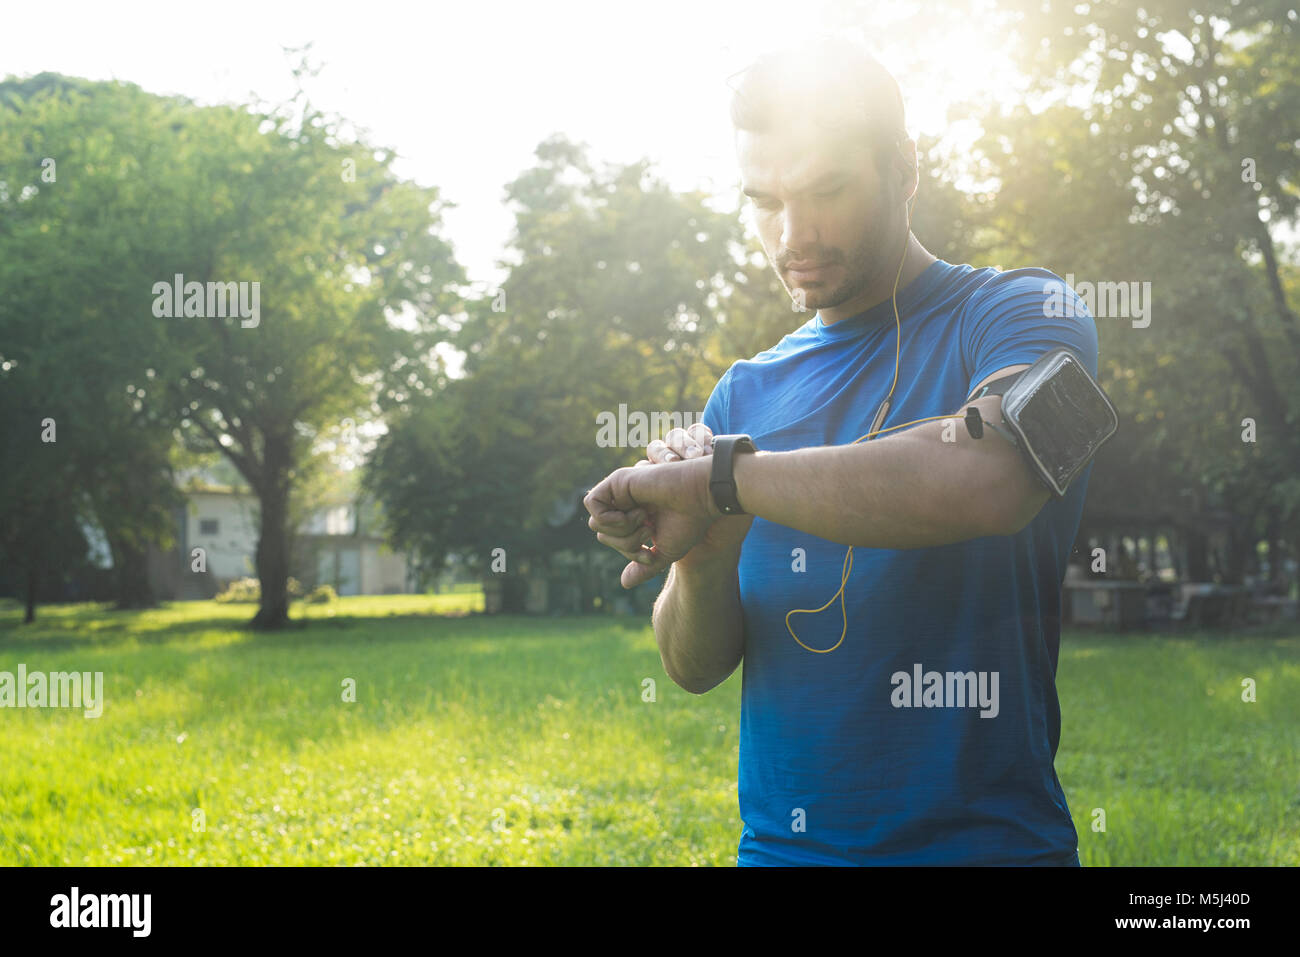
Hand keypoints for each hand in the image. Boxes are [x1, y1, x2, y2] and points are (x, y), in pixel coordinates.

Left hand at [587, 424, 754, 588]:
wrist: (700, 497)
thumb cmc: (689, 523)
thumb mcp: (664, 552)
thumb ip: (644, 566)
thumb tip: (623, 584)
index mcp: (635, 518)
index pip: (615, 542)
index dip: (630, 553)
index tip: (651, 553)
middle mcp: (625, 504)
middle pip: (602, 535)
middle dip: (625, 544)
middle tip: (649, 532)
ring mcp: (620, 491)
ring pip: (595, 523)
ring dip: (622, 531)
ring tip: (645, 519)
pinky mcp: (616, 480)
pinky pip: (592, 504)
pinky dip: (610, 517)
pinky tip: (635, 513)